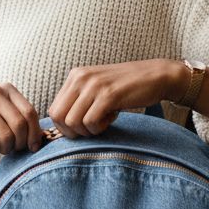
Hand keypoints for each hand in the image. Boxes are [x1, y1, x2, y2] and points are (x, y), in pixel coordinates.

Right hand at [0, 85, 43, 154]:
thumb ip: (17, 115)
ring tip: (1, 150)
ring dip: (7, 149)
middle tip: (15, 150)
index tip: (33, 146)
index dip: (35, 132)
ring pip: (6, 135)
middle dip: (21, 143)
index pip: (30, 112)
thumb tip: (40, 138)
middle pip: (20, 125)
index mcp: (6, 89)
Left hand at [48, 60, 177, 137]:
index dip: (65, 127)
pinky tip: (112, 118)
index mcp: (75, 76)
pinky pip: (90, 122)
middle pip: (58, 117)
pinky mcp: (108, 95)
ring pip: (73, 122)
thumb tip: (62, 126)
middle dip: (73, 132)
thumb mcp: (96, 88)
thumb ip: (79, 101)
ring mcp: (94, 85)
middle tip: (91, 129)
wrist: (156, 76)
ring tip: (104, 121)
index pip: (53, 110)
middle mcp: (80, 78)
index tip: (83, 128)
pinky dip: (99, 128)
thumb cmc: (126, 87)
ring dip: (88, 130)